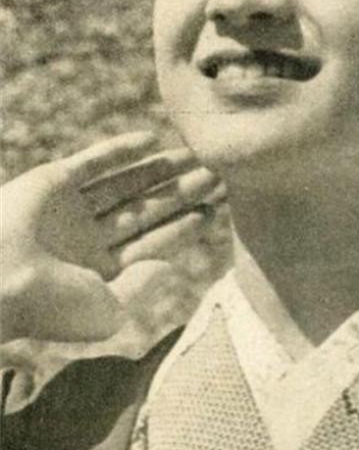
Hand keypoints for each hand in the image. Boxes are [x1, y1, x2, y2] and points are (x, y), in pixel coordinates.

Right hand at [1, 132, 223, 342]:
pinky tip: (153, 139)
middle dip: (181, 192)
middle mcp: (87, 237)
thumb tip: (170, 266)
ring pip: (126, 183)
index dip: (182, 226)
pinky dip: (121, 149)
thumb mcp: (109, 309)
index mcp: (98, 270)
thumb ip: (143, 285)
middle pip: (146, 208)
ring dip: (160, 169)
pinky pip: (93, 161)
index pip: (150, 242)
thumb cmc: (52, 305)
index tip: (212, 210)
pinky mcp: (53, 181)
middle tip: (216, 174)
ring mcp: (70, 208)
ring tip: (196, 156)